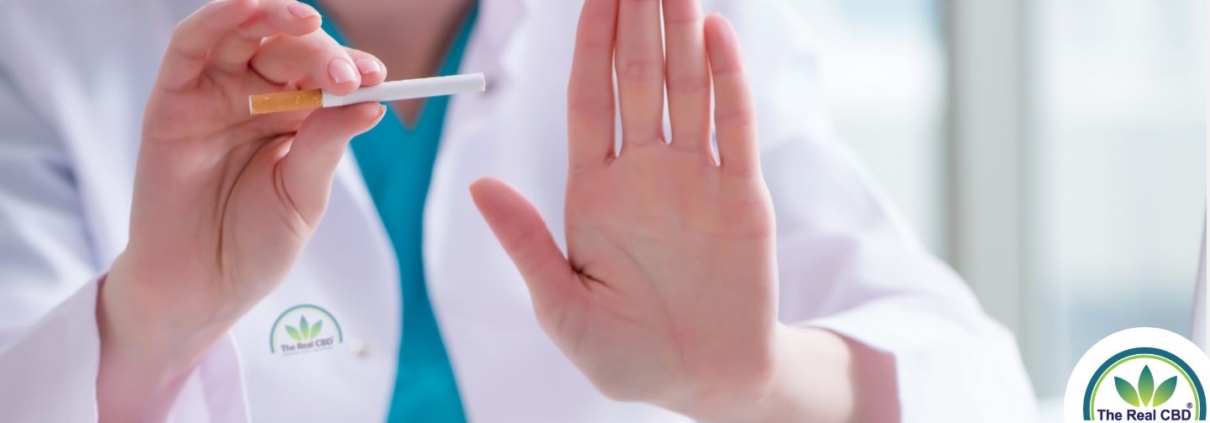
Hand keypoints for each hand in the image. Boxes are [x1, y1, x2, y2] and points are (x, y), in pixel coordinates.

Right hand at [98, 0, 386, 418]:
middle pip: (290, 49)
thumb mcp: (304, 197)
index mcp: (295, 118)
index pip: (326, 75)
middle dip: (324, 54)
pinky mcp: (172, 99)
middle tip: (348, 75)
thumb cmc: (253, 246)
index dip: (353, 69)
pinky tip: (250, 7)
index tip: (379, 77)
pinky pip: (191, 45)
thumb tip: (372, 103)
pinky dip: (219, 18)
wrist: (200, 290)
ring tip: (307, 20)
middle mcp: (255, 98)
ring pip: (245, 34)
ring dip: (276, 17)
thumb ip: (326, 146)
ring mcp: (213, 95)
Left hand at [472, 0, 796, 419]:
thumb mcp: (562, 307)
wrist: (703, 381)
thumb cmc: (625, 355)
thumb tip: (479, 186)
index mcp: (595, 190)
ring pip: (687, 88)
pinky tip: (717, 33)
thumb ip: (526, 244)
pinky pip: (734, 127)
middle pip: (638, 78)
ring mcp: (696, 178)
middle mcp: (645, 172)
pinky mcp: (742, 196)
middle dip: (637, 20)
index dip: (590, 45)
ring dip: (682, 33)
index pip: (589, 99)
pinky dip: (729, 80)